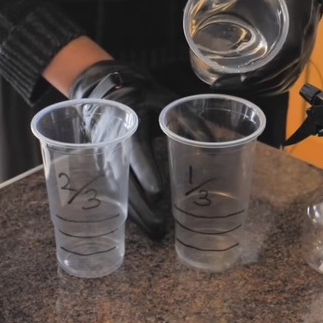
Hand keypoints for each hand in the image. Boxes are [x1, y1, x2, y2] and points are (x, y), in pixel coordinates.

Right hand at [69, 60, 174, 238]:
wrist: (108, 89)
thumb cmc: (143, 95)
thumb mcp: (166, 100)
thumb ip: (189, 122)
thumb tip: (215, 147)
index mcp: (130, 128)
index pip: (137, 155)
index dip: (146, 175)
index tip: (158, 196)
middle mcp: (114, 148)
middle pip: (125, 184)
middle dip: (142, 209)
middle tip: (160, 229)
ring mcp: (107, 160)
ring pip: (119, 192)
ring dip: (135, 216)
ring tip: (154, 234)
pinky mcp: (107, 168)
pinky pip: (116, 191)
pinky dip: (128, 209)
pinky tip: (141, 224)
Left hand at [213, 0, 322, 97]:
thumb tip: (202, 5)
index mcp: (294, 30)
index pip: (276, 65)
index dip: (252, 78)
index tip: (227, 80)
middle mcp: (303, 44)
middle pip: (278, 79)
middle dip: (249, 87)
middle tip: (221, 85)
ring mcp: (306, 49)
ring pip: (285, 81)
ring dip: (260, 90)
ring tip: (234, 88)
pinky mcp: (305, 49)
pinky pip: (290, 75)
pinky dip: (272, 85)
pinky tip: (256, 86)